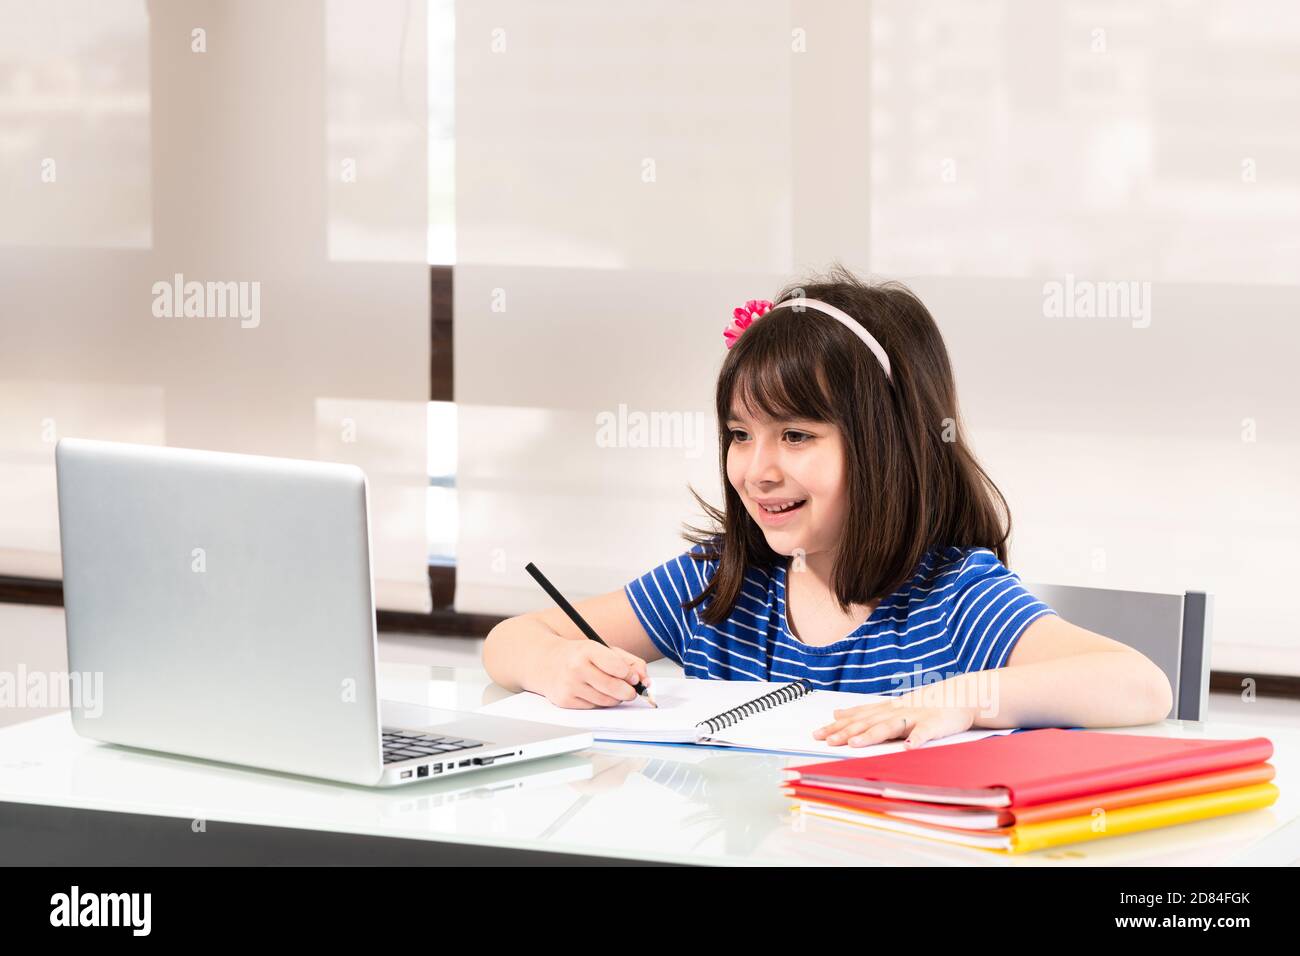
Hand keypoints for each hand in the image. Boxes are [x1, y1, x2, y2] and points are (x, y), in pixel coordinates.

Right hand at [540, 640, 650, 709]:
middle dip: (628, 692)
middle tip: (630, 690)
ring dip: (615, 698)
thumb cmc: (579, 656)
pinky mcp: (565, 701)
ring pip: (606, 701)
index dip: (631, 675)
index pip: (619, 668)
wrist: (546, 662)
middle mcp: (576, 668)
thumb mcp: (604, 650)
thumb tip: (644, 681)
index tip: (633, 677)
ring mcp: (570, 685)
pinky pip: (593, 708)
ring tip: (612, 689)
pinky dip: (600, 703)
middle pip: (614, 688)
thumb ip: (629, 662)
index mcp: (587, 650)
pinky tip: (595, 693)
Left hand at [812, 687, 978, 748]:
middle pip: (868, 722)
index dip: (837, 726)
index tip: (817, 734)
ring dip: (872, 734)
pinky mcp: (935, 724)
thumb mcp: (892, 707)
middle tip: (827, 741)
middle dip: (847, 732)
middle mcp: (897, 712)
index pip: (858, 718)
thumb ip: (866, 712)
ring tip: (855, 743)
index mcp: (886, 710)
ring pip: (891, 726)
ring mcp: (915, 717)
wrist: (960, 695)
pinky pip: (925, 733)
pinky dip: (917, 740)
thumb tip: (837, 713)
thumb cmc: (925, 705)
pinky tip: (908, 748)